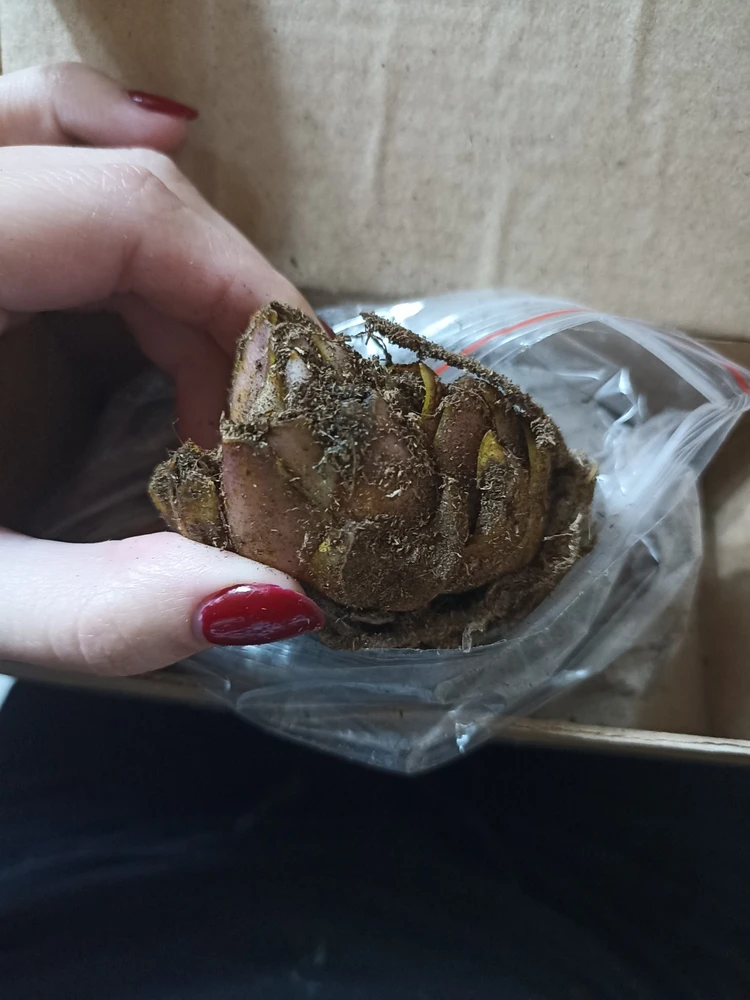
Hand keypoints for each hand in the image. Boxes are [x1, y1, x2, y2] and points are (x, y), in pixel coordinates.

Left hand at [0, 63, 323, 675]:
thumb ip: (103, 610)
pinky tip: (158, 264)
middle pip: (119, 189)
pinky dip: (114, 207)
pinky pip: (33, 158)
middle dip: (222, 299)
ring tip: (221, 370)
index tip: (302, 392)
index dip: (243, 289)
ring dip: (178, 262)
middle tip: (264, 413)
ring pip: (78, 155)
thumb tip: (277, 599)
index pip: (124, 217)